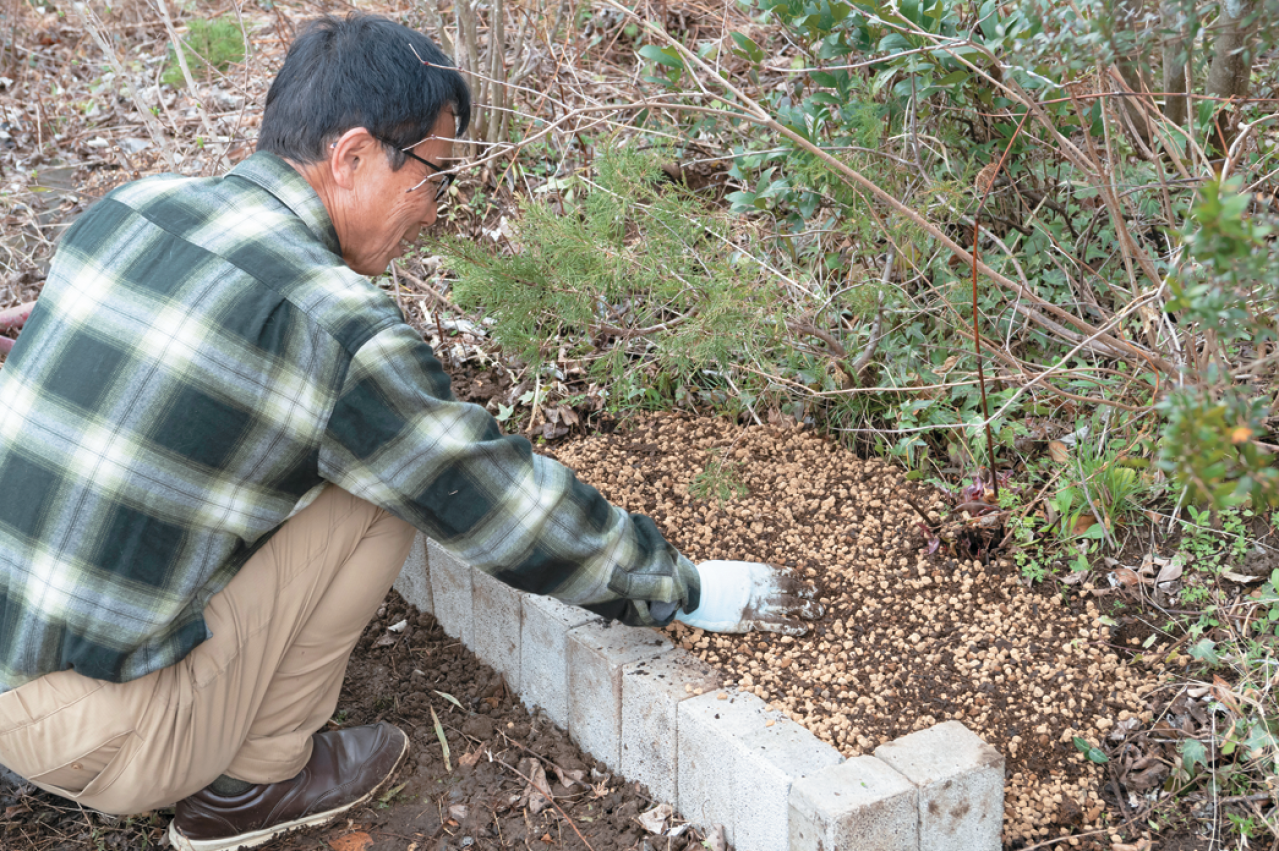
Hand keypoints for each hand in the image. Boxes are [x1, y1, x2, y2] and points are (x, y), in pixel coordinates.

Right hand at [674, 560, 822, 635]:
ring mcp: (757, 603)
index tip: (802, 579)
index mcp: (753, 572)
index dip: (793, 577)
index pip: (779, 573)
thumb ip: (737, 573)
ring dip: (805, 608)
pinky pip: (776, 624)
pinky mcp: (751, 620)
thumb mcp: (724, 569)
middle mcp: (760, 586)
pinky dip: (791, 626)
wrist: (696, 591)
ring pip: (788, 605)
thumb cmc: (703, 579)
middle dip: (805, 591)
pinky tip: (803, 629)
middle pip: (789, 588)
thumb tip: (738, 576)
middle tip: (817, 594)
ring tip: (818, 612)